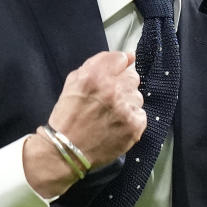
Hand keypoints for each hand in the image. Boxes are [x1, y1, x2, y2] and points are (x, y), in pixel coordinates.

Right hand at [25, 51, 144, 196]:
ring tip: (111, 115)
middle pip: (133, 77)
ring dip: (127, 103)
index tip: (116, 74)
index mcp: (95, 76)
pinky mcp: (134, 126)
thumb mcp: (73, 82)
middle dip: (122, 85)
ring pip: (138, 96)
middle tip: (110, 99)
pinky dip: (131, 119)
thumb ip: (98, 64)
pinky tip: (117, 125)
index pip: (121, 58)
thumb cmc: (68, 116)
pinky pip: (141, 114)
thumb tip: (128, 56)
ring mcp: (125, 108)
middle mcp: (112, 90)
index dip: (118, 66)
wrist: (65, 150)